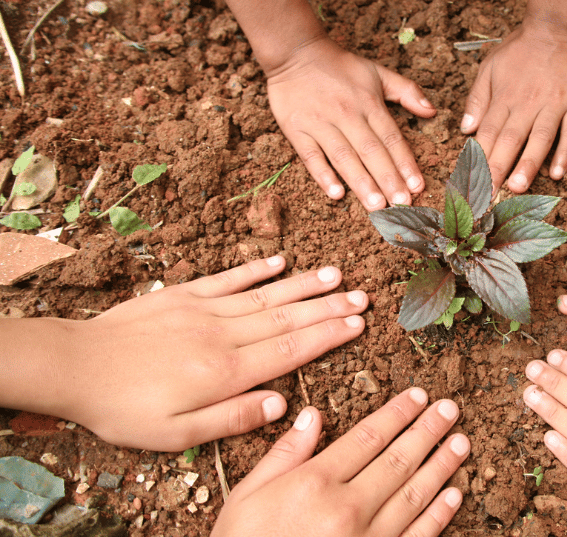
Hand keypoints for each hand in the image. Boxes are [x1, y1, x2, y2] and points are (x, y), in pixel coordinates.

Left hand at [61, 256, 367, 449]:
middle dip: (328, 307)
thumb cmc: (125, 408)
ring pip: (265, 296)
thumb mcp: (177, 433)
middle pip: (287, 319)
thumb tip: (282, 404)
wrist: (74, 366)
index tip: (357, 323)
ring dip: (303, 285)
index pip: (290, 351)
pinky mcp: (183, 295)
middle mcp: (223, 335)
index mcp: (225, 372)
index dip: (328, 335)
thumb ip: (233, 418)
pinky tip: (280, 261)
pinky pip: (228, 279)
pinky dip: (256, 269)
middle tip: (362, 296)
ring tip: (336, 274)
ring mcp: (204, 310)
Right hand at [211, 388, 469, 536]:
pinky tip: (454, 495)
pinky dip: (439, 515)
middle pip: (398, 460)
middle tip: (450, 409)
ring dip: (441, 466)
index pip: (368, 436)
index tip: (418, 396)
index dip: (397, 413)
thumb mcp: (246, 497)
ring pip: (414, 495)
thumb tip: (311, 416)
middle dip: (428, 431)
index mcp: (314, 483)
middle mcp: (346, 508)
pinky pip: (416, 536)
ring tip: (461, 443)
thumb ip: (284, 454)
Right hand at [267, 37, 434, 209]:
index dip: (406, 163)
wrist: (295, 51)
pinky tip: (336, 194)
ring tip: (376, 205)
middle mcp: (347, 115)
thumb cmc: (340, 66)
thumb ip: (407, 91)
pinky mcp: (297, 129)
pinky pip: (311, 156)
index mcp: (369, 103)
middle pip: (371, 152)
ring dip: (361, 182)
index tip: (418, 186)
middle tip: (401, 205)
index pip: (392, 138)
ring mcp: (321, 123)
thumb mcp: (377, 72)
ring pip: (344, 157)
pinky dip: (323, 174)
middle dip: (388, 179)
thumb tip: (432, 110)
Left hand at [461, 22, 566, 192]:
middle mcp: (527, 103)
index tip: (471, 183)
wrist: (558, 25)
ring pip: (540, 138)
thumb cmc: (521, 48)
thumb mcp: (490, 67)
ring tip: (518, 187)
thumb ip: (477, 99)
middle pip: (510, 140)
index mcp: (504, 97)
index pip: (488, 133)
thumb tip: (466, 130)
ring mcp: (554, 103)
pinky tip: (559, 172)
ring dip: (528, 164)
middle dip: (498, 169)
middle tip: (489, 196)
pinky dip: (565, 152)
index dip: (478, 160)